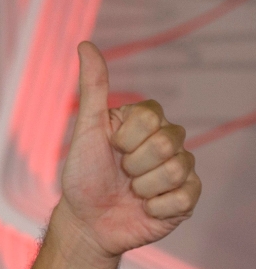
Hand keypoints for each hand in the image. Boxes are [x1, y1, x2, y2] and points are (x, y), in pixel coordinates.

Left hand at [57, 41, 201, 259]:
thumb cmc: (83, 176)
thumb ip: (93, 88)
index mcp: (146, 122)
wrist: (86, 223)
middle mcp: (167, 142)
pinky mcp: (186, 199)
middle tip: (120, 175)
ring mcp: (180, 170)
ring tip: (130, 193)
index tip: (110, 150)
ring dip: (143, 188)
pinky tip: (143, 209)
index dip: (123, 140)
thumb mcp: (87, 130)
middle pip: (165, 143)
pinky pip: (183, 197)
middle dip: (132, 165)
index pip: (150, 117)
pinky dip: (155, 208)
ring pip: (175, 170)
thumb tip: (86, 45)